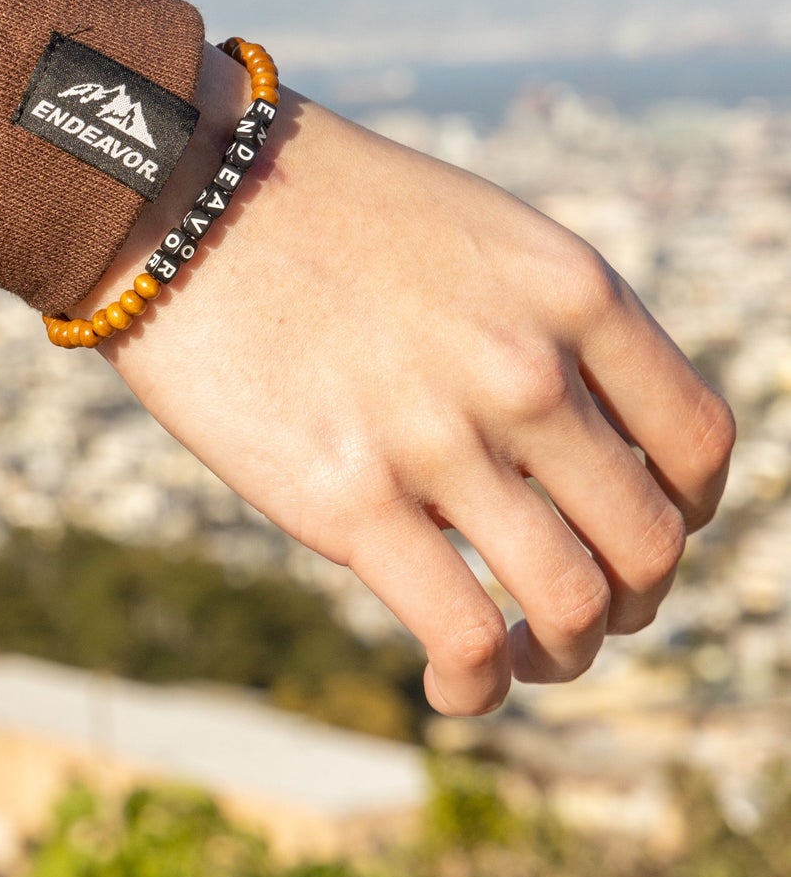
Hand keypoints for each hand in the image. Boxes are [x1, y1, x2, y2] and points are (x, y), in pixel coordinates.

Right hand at [86, 46, 734, 715]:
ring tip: (522, 655)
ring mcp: (441, 437)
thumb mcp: (473, 234)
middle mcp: (529, 367)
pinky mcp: (349, 502)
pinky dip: (476, 687)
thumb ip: (541, 325)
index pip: (699, 443)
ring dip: (563, 655)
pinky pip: (464, 637)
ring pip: (575, 604)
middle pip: (650, 542)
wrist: (177, 189)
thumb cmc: (316, 209)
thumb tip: (574, 442)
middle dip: (631, 602)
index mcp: (573, 290)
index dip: (686, 513)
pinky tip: (452, 686)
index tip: (637, 530)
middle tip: (581, 612)